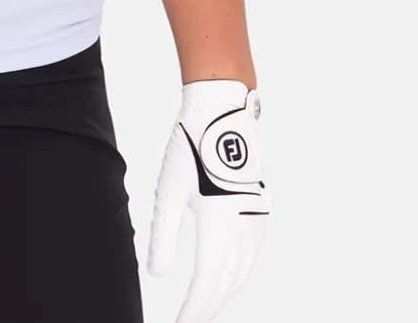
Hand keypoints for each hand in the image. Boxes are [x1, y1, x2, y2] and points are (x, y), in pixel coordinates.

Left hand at [147, 79, 268, 321]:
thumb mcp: (168, 191)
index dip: (194, 308)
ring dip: (225, 294)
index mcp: (219, 224)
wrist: (223, 115)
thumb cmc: (191, 148)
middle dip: (208, 307)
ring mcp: (258, 222)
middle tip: (189, 321)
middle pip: (228, 284)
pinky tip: (226, 279)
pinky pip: (253, 257)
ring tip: (204, 307)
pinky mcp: (262, 213)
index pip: (207, 282)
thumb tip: (155, 274)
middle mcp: (245, 228)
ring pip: (244, 274)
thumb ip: (163, 236)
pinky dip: (238, 276)